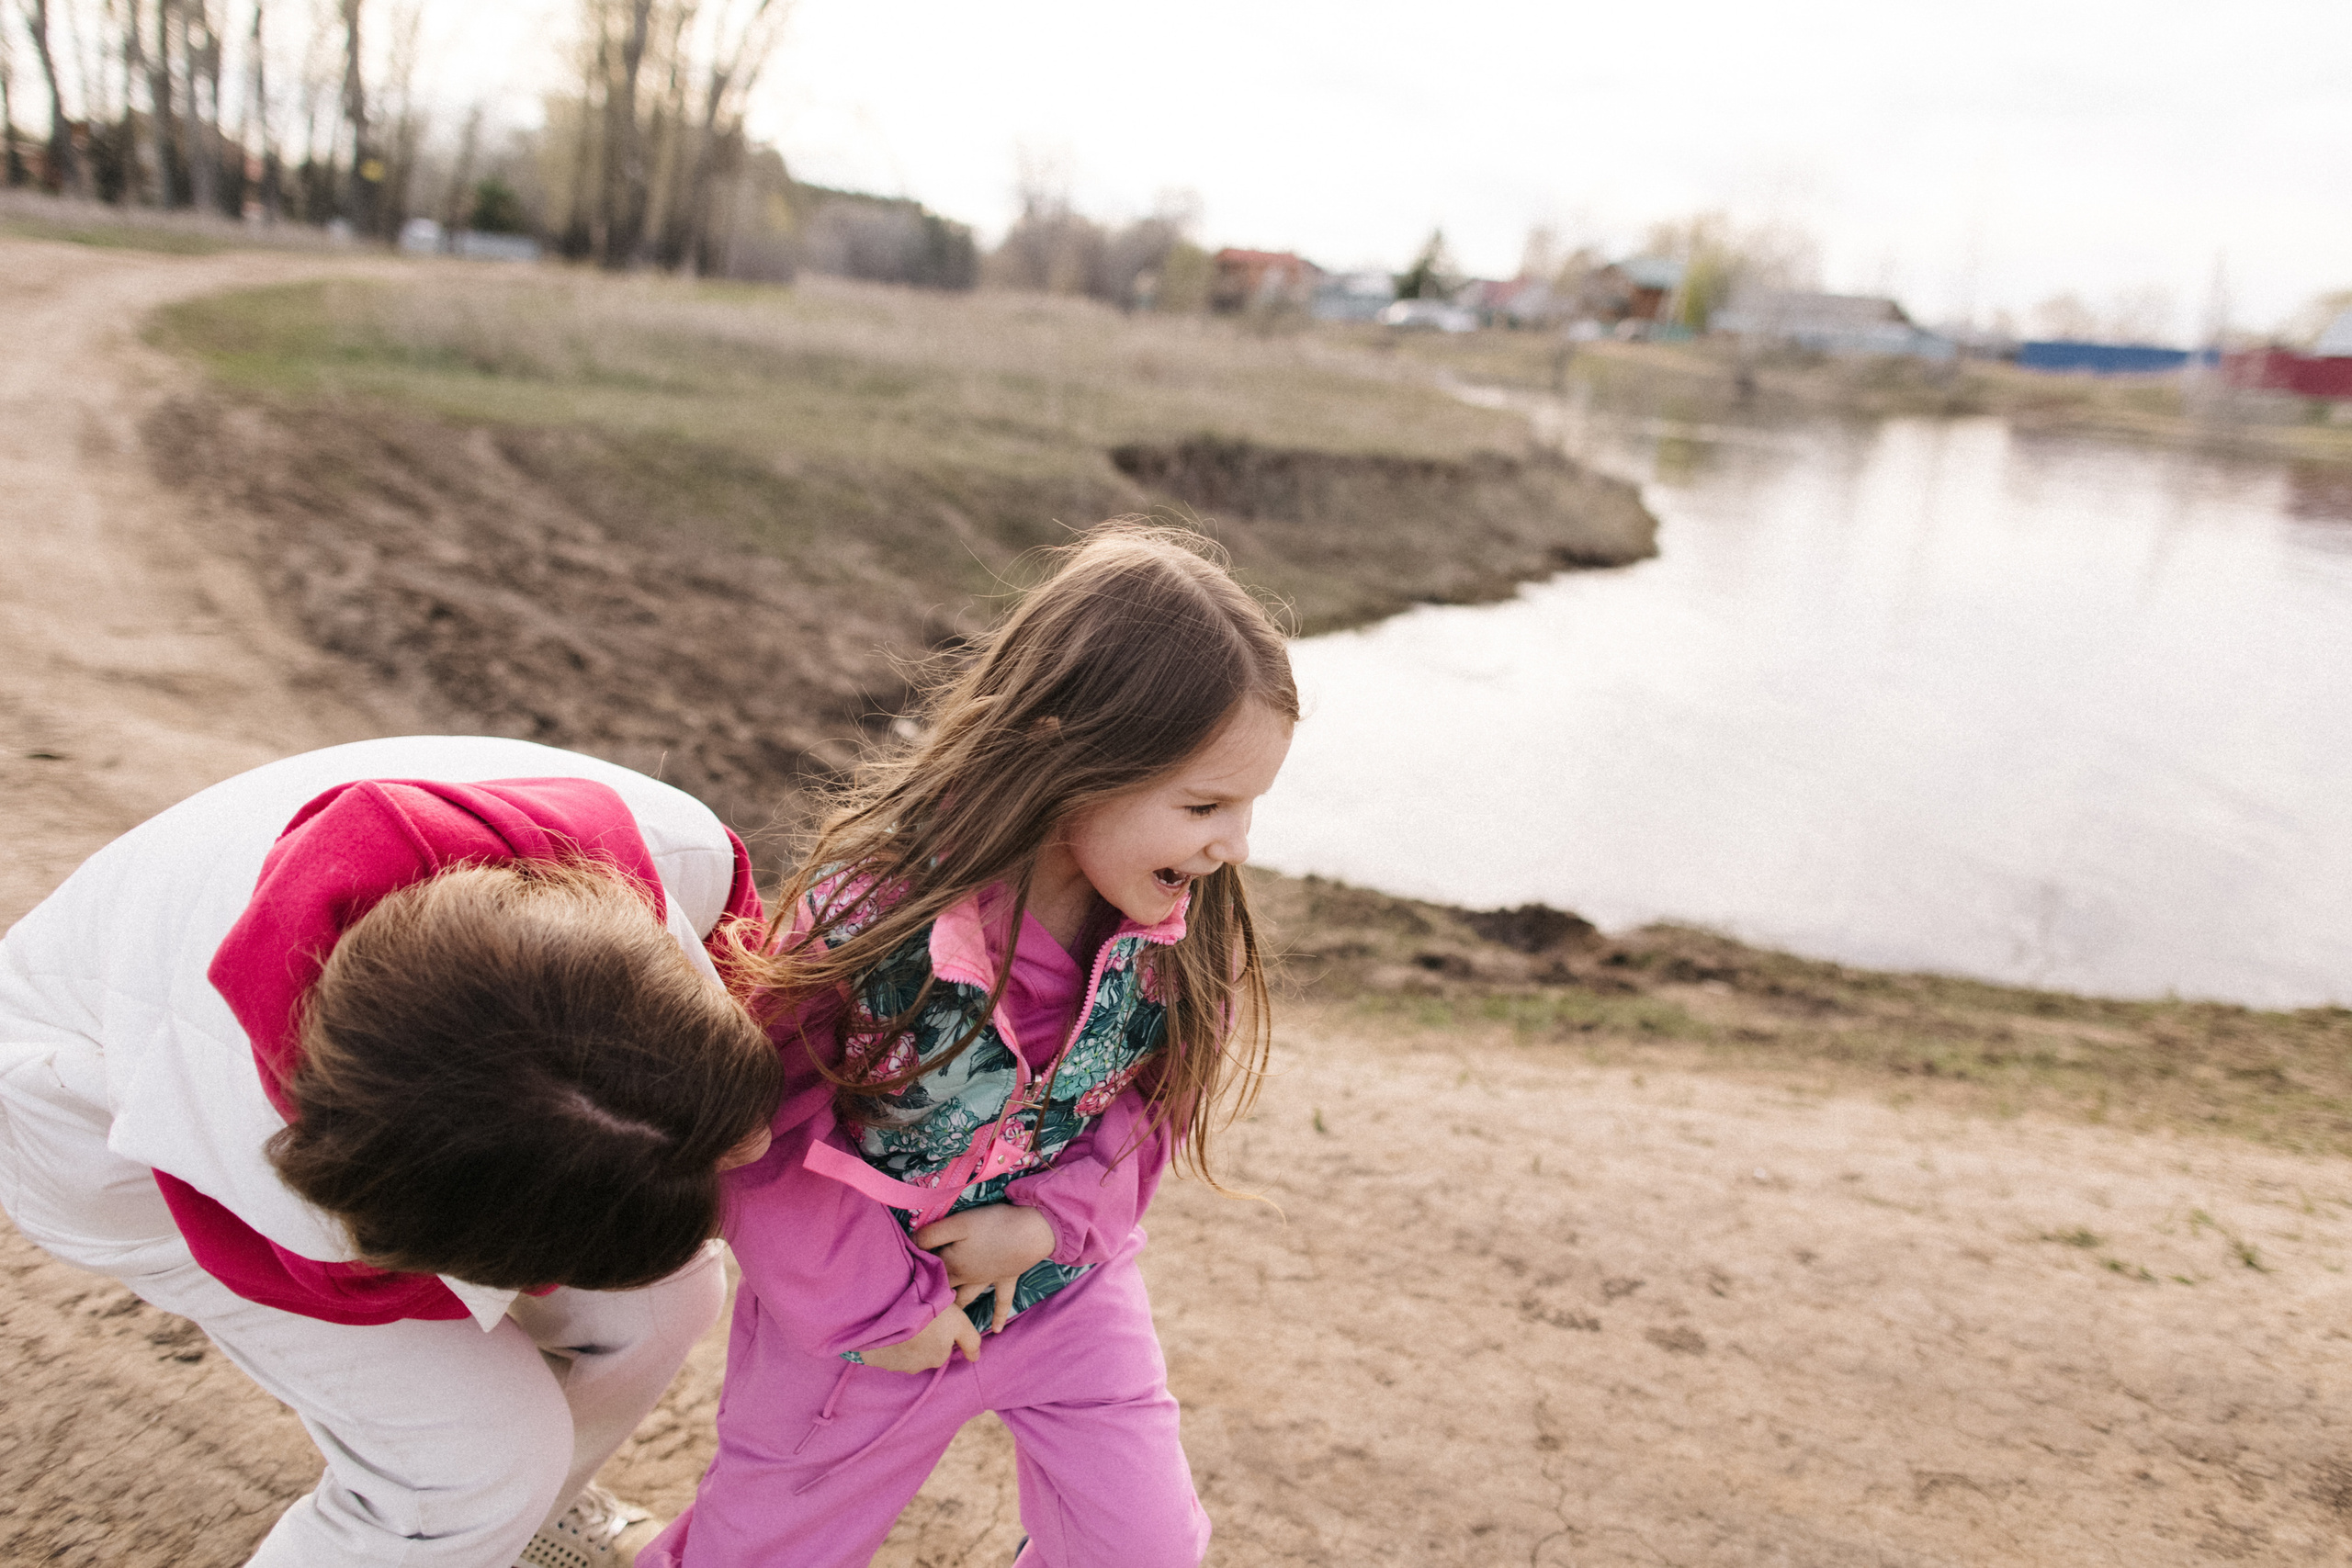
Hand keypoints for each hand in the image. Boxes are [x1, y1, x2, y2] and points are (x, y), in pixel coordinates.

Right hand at [858, 1303, 982, 1372]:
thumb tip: (975, 1358)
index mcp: (937, 1357)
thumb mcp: (958, 1321)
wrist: (890, 1309)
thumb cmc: (928, 1314)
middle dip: (920, 1338)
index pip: (942, 1347)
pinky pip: (881, 1350)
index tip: (932, 1317)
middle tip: (915, 1316)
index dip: (939, 1330)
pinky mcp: (873, 1358)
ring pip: (901, 1352)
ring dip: (901, 1340)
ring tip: (899, 1318)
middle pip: (922, 1352)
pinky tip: (884, 1325)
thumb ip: (970, 1341)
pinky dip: (883, 1341)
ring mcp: (893, 1364)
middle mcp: (916, 1367)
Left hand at [913, 1204, 1056, 1333]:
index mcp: (952, 1264)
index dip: (915, 1272)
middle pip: (944, 1289)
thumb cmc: (993, 1226)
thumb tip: (909, 1244)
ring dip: (956, 1308)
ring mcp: (987, 1280)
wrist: (1030, 1233)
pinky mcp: (1006, 1278)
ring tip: (945, 1319)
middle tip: (917, 1303)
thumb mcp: (958, 1223)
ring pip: (966, 1297)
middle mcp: (967, 1277)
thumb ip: (932, 1234)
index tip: (903, 1275)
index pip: (928, 1273)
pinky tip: (996, 1330)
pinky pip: (1002, 1301)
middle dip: (931, 1295)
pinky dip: (999, 1316)